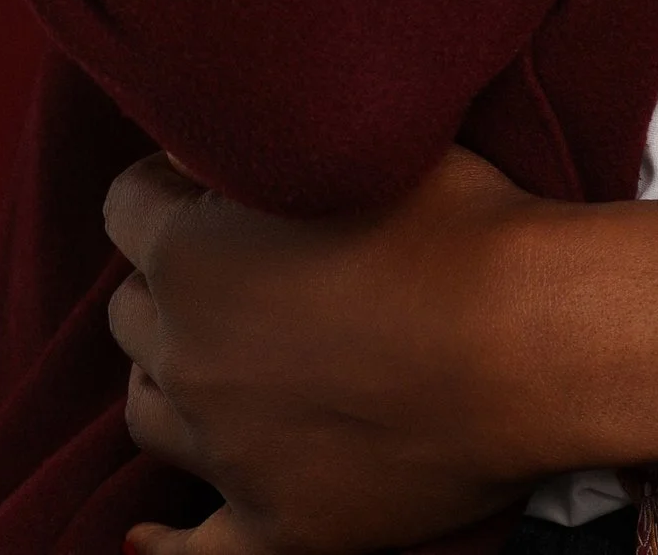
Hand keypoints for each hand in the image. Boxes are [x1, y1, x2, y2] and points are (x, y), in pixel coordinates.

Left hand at [106, 145, 657, 554]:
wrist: (532, 337)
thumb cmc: (457, 220)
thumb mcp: (351, 144)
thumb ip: (258, 146)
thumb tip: (198, 150)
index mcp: (190, 253)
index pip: (126, 204)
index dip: (167, 185)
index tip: (214, 180)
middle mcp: (188, 355)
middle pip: (129, 311)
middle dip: (170, 282)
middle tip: (241, 265)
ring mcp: (227, 450)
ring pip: (147, 413)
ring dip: (170, 378)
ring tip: (221, 356)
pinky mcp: (277, 523)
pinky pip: (192, 552)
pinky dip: (164, 544)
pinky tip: (145, 535)